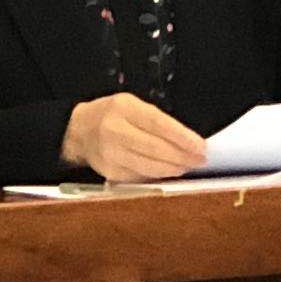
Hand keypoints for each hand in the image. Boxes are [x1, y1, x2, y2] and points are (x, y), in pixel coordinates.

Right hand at [60, 93, 206, 181]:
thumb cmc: (111, 115)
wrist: (79, 131)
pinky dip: (158, 175)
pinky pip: (141, 177)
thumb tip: (186, 140)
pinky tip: (168, 171)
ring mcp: (111, 155)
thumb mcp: (131, 104)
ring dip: (174, 168)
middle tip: (199, 159)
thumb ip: (155, 119)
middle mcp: (115, 131)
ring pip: (150, 167)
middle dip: (183, 156)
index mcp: (123, 108)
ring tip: (187, 165)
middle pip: (156, 149)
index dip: (182, 137)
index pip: (158, 124)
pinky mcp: (111, 173)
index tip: (200, 146)